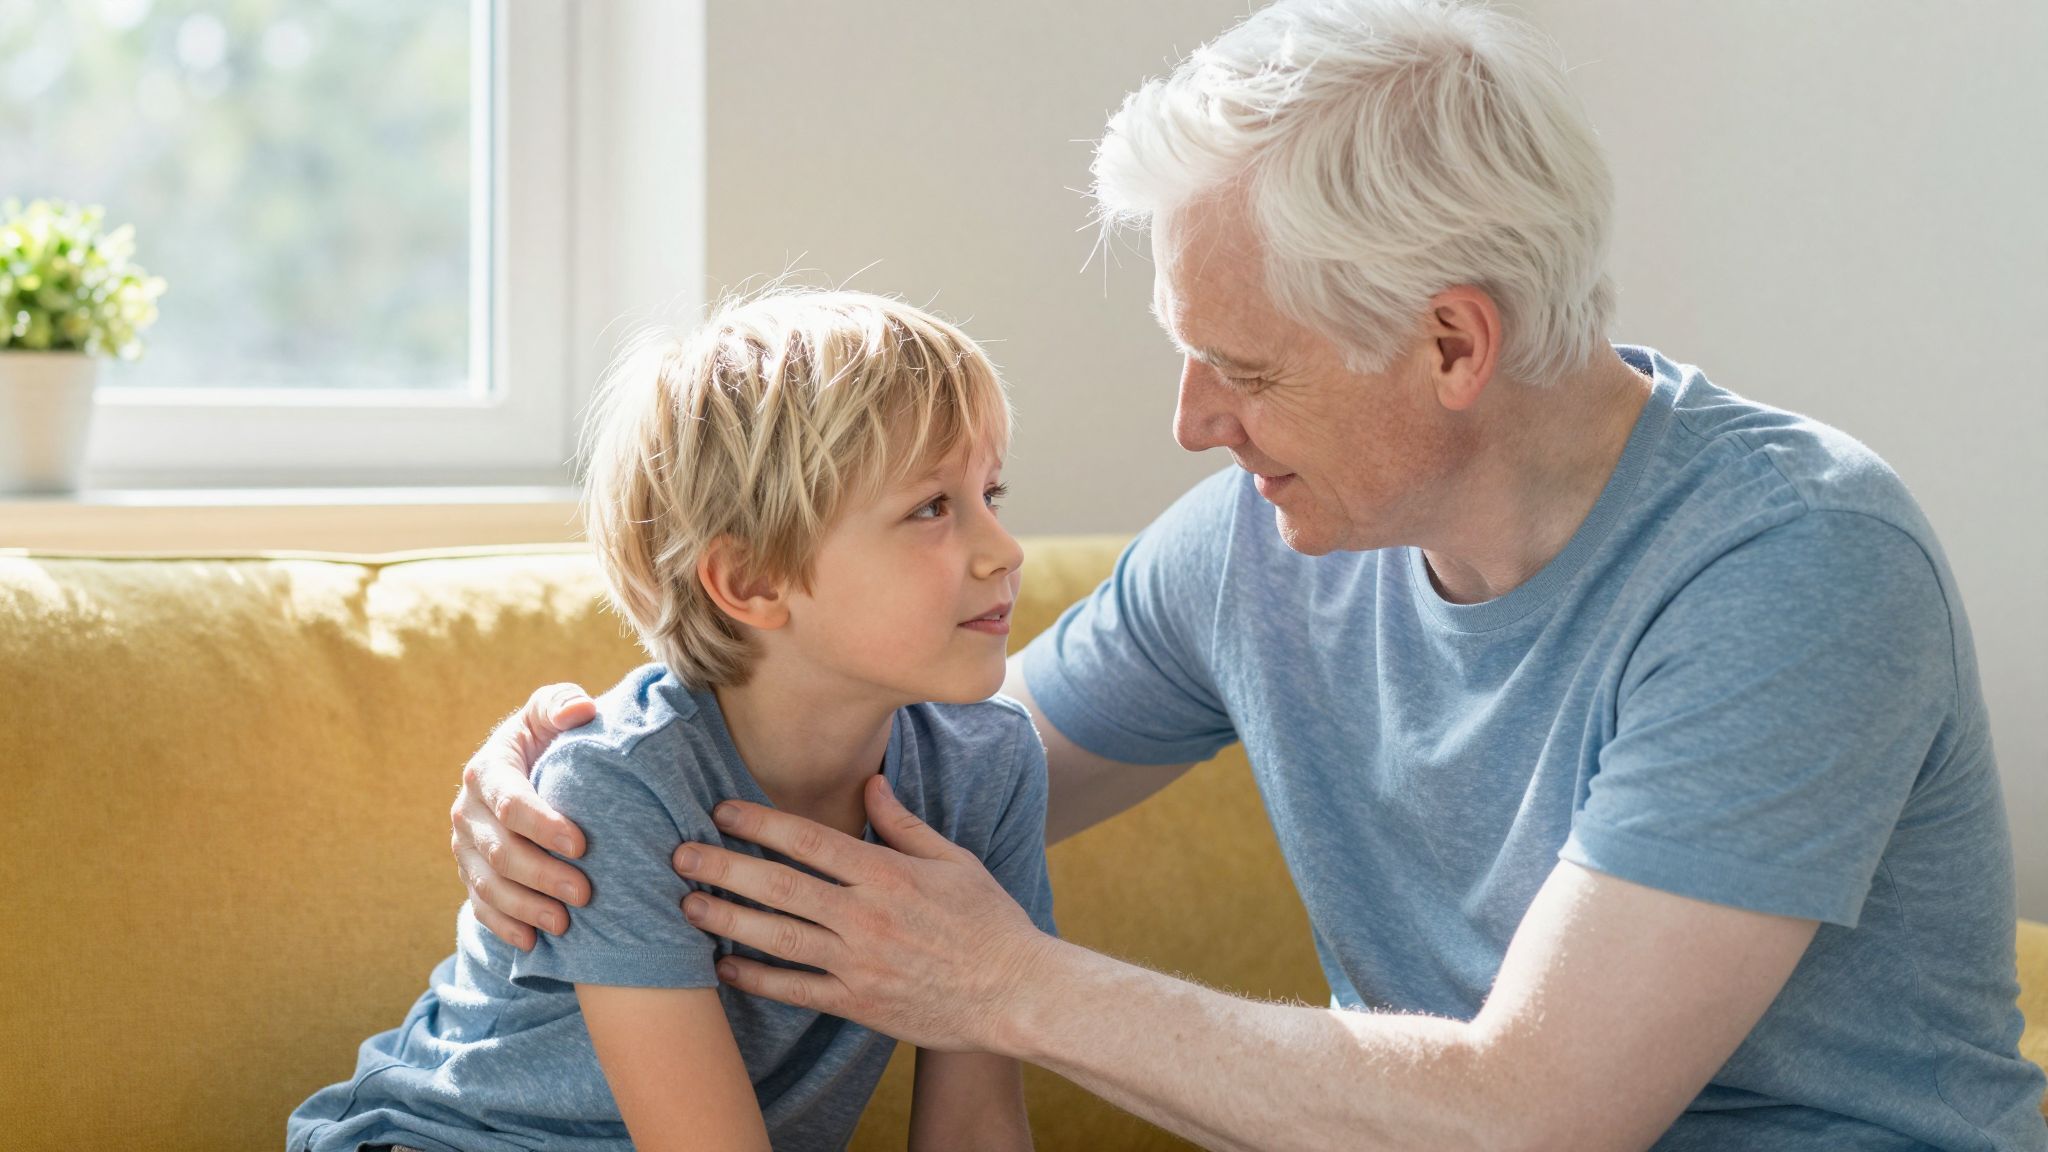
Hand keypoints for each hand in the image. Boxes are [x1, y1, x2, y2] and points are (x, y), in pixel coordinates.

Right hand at [450, 682, 597, 948]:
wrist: (526, 769)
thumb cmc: (547, 738)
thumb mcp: (551, 712)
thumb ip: (562, 704)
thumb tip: (582, 710)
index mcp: (487, 771)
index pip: (511, 802)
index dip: (544, 826)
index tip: (582, 845)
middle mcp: (467, 811)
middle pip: (500, 851)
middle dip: (542, 875)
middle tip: (585, 893)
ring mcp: (464, 847)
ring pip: (488, 885)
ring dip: (525, 908)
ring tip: (565, 924)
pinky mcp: (469, 874)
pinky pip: (479, 906)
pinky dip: (504, 926)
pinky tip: (533, 941)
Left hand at [674, 774, 1057, 1053]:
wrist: (1016, 994)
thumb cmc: (989, 923)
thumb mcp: (954, 860)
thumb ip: (904, 824)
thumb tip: (870, 782)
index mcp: (888, 874)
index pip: (810, 841)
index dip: (760, 822)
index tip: (722, 810)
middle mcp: (866, 917)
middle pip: (780, 886)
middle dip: (724, 866)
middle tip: (681, 853)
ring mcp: (859, 963)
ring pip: (778, 937)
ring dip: (727, 919)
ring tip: (688, 904)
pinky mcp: (858, 1003)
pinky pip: (796, 990)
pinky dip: (757, 979)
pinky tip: (724, 968)